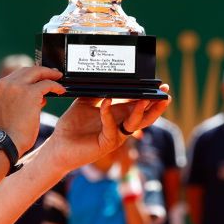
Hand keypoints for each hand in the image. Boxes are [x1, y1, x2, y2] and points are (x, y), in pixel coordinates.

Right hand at [0, 67, 65, 153]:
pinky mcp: (30, 93)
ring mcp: (17, 87)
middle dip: (42, 71)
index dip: (31, 74)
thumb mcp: (9, 109)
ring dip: (50, 75)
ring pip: (38, 72)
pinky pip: (47, 84)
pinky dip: (56, 86)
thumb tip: (40, 94)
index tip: (41, 76)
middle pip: (28, 70)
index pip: (17, 74)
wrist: (6, 142)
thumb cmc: (9, 132)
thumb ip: (19, 98)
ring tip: (59, 79)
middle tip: (54, 74)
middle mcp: (5, 84)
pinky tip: (61, 91)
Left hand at [43, 86, 170, 174]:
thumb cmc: (72, 127)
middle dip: (156, 106)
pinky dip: (109, 115)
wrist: (58, 145)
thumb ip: (97, 92)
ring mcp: (115, 136)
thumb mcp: (85, 103)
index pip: (139, 105)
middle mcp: (120, 127)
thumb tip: (105, 78)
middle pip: (145, 117)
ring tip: (146, 99)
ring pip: (134, 124)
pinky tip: (107, 102)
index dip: (150, 97)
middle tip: (165, 94)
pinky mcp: (106, 144)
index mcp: (118, 116)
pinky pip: (112, 128)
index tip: (160, 87)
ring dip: (141, 111)